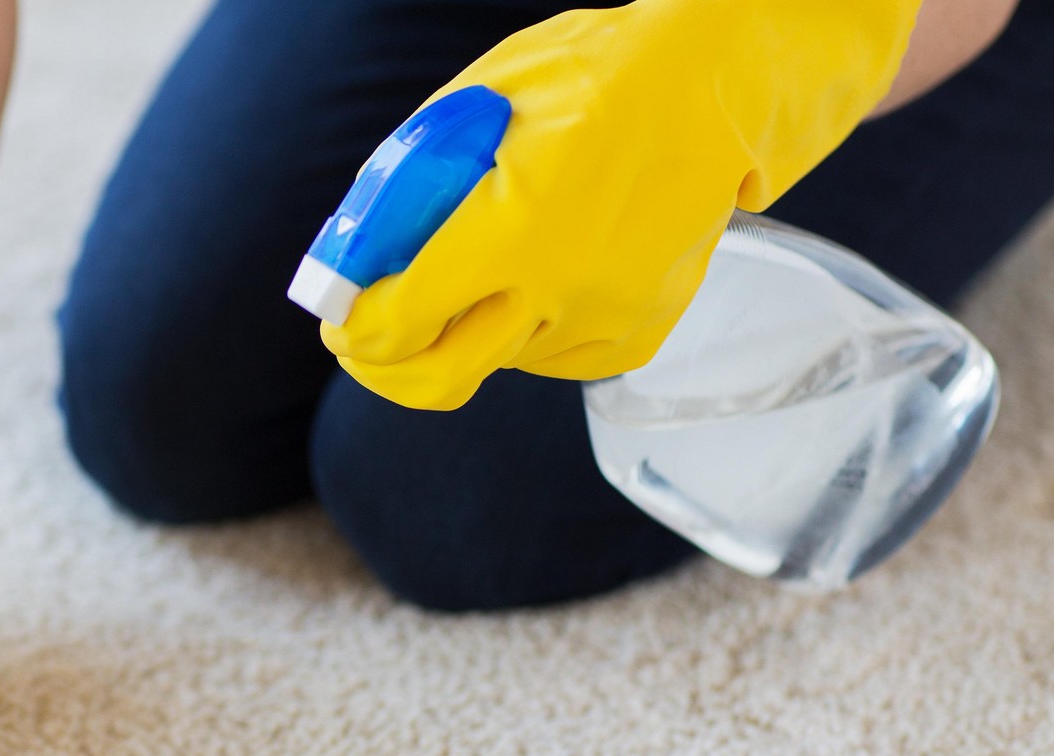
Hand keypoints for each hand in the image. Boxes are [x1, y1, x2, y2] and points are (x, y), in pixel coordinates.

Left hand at [323, 0, 921, 410]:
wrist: (715, 87)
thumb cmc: (586, 79)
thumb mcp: (473, 109)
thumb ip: (405, 189)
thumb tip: (351, 257)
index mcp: (511, 226)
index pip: (399, 320)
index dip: (353, 328)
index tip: (339, 318)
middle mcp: (559, 287)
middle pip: (436, 378)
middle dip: (384, 366)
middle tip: (366, 342)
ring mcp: (603, 319)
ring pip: (491, 364)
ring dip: (463, 331)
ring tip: (481, 266)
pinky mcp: (634, 337)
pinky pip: (548, 360)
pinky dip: (522, 330)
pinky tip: (538, 275)